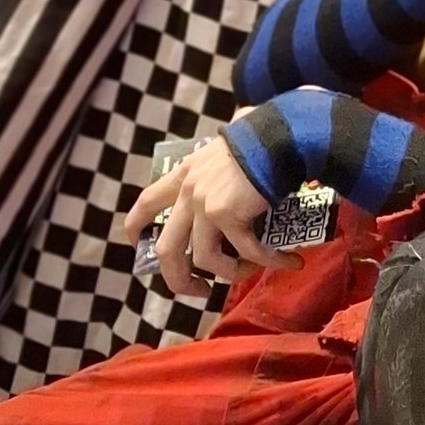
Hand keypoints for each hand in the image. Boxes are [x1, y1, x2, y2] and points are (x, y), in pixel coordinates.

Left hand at [120, 134, 290, 301]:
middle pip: (167, 249)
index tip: (138, 246)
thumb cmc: (263, 136)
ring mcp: (205, 205)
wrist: (282, 134)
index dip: (137, 227)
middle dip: (179, 280)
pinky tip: (288, 262)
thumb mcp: (229, 147)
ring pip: (206, 260)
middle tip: (198, 290)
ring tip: (253, 272)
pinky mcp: (228, 216)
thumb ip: (223, 159)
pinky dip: (269, 262)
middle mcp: (189, 191)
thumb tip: (238, 146)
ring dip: (231, 274)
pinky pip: (246, 252)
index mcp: (185, 174)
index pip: (146, 202)